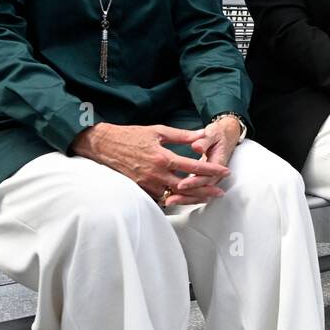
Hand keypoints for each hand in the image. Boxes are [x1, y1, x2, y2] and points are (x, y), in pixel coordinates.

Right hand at [72, 122, 229, 204]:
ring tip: (206, 198)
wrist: (104, 146)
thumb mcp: (158, 131)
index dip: (211, 170)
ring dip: (191, 197)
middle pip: (187, 187)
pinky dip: (173, 198)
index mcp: (163, 157)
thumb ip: (182, 135)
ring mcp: (147, 184)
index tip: (225, 171)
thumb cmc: (131, 136)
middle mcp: (156, 173)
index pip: (193, 166)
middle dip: (205, 190)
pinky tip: (183, 198)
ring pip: (174, 195)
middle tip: (220, 193)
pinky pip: (160, 197)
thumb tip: (202, 134)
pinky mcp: (140, 190)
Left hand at [166, 116, 243, 204]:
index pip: (206, 177)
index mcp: (218, 163)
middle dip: (186, 195)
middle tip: (171, 199)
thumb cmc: (218, 135)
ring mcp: (209, 178)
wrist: (226, 136)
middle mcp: (215, 174)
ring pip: (198, 193)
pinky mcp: (203, 180)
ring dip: (184, 198)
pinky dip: (185, 196)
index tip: (181, 184)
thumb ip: (204, 140)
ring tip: (168, 202)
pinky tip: (172, 198)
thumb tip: (197, 146)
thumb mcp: (213, 133)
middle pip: (200, 189)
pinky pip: (195, 191)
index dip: (193, 182)